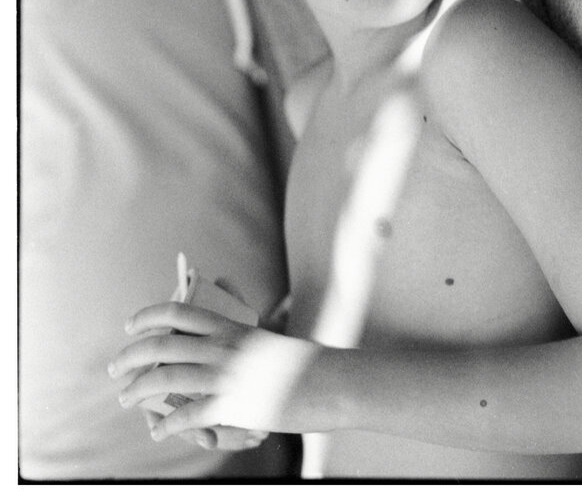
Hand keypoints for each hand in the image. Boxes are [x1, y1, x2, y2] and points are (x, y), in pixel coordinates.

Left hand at [108, 302, 318, 442]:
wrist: (329, 382)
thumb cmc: (299, 360)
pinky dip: (167, 426)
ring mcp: (225, 377)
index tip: (130, 326)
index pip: (177, 312)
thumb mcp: (264, 334)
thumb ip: (240, 318)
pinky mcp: (232, 407)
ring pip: (165, 379)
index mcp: (229, 327)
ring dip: (137, 391)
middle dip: (130, 357)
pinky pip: (187, 417)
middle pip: (160, 345)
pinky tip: (159, 430)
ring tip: (126, 399)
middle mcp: (221, 347)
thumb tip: (225, 287)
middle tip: (116, 368)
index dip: (147, 317)